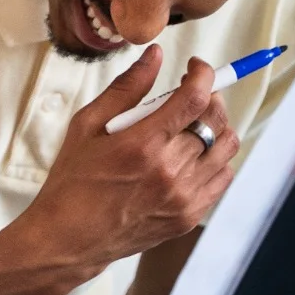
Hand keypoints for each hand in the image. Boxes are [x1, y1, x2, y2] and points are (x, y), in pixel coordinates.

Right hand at [15, 46, 240, 276]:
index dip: (203, 74)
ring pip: (226, 148)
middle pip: (215, 120)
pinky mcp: (188, 216)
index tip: (195, 67)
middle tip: (192, 94)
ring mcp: (183, 197)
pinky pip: (222, 178)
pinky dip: (217, 159)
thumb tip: (154, 55)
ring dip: (217, 127)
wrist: (68, 240)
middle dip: (209, 97)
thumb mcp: (86, 126)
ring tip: (195, 123)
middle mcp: (169, 172)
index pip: (195, 98)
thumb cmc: (72, 182)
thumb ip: (126, 88)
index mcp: (142, 145)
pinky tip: (195, 153)